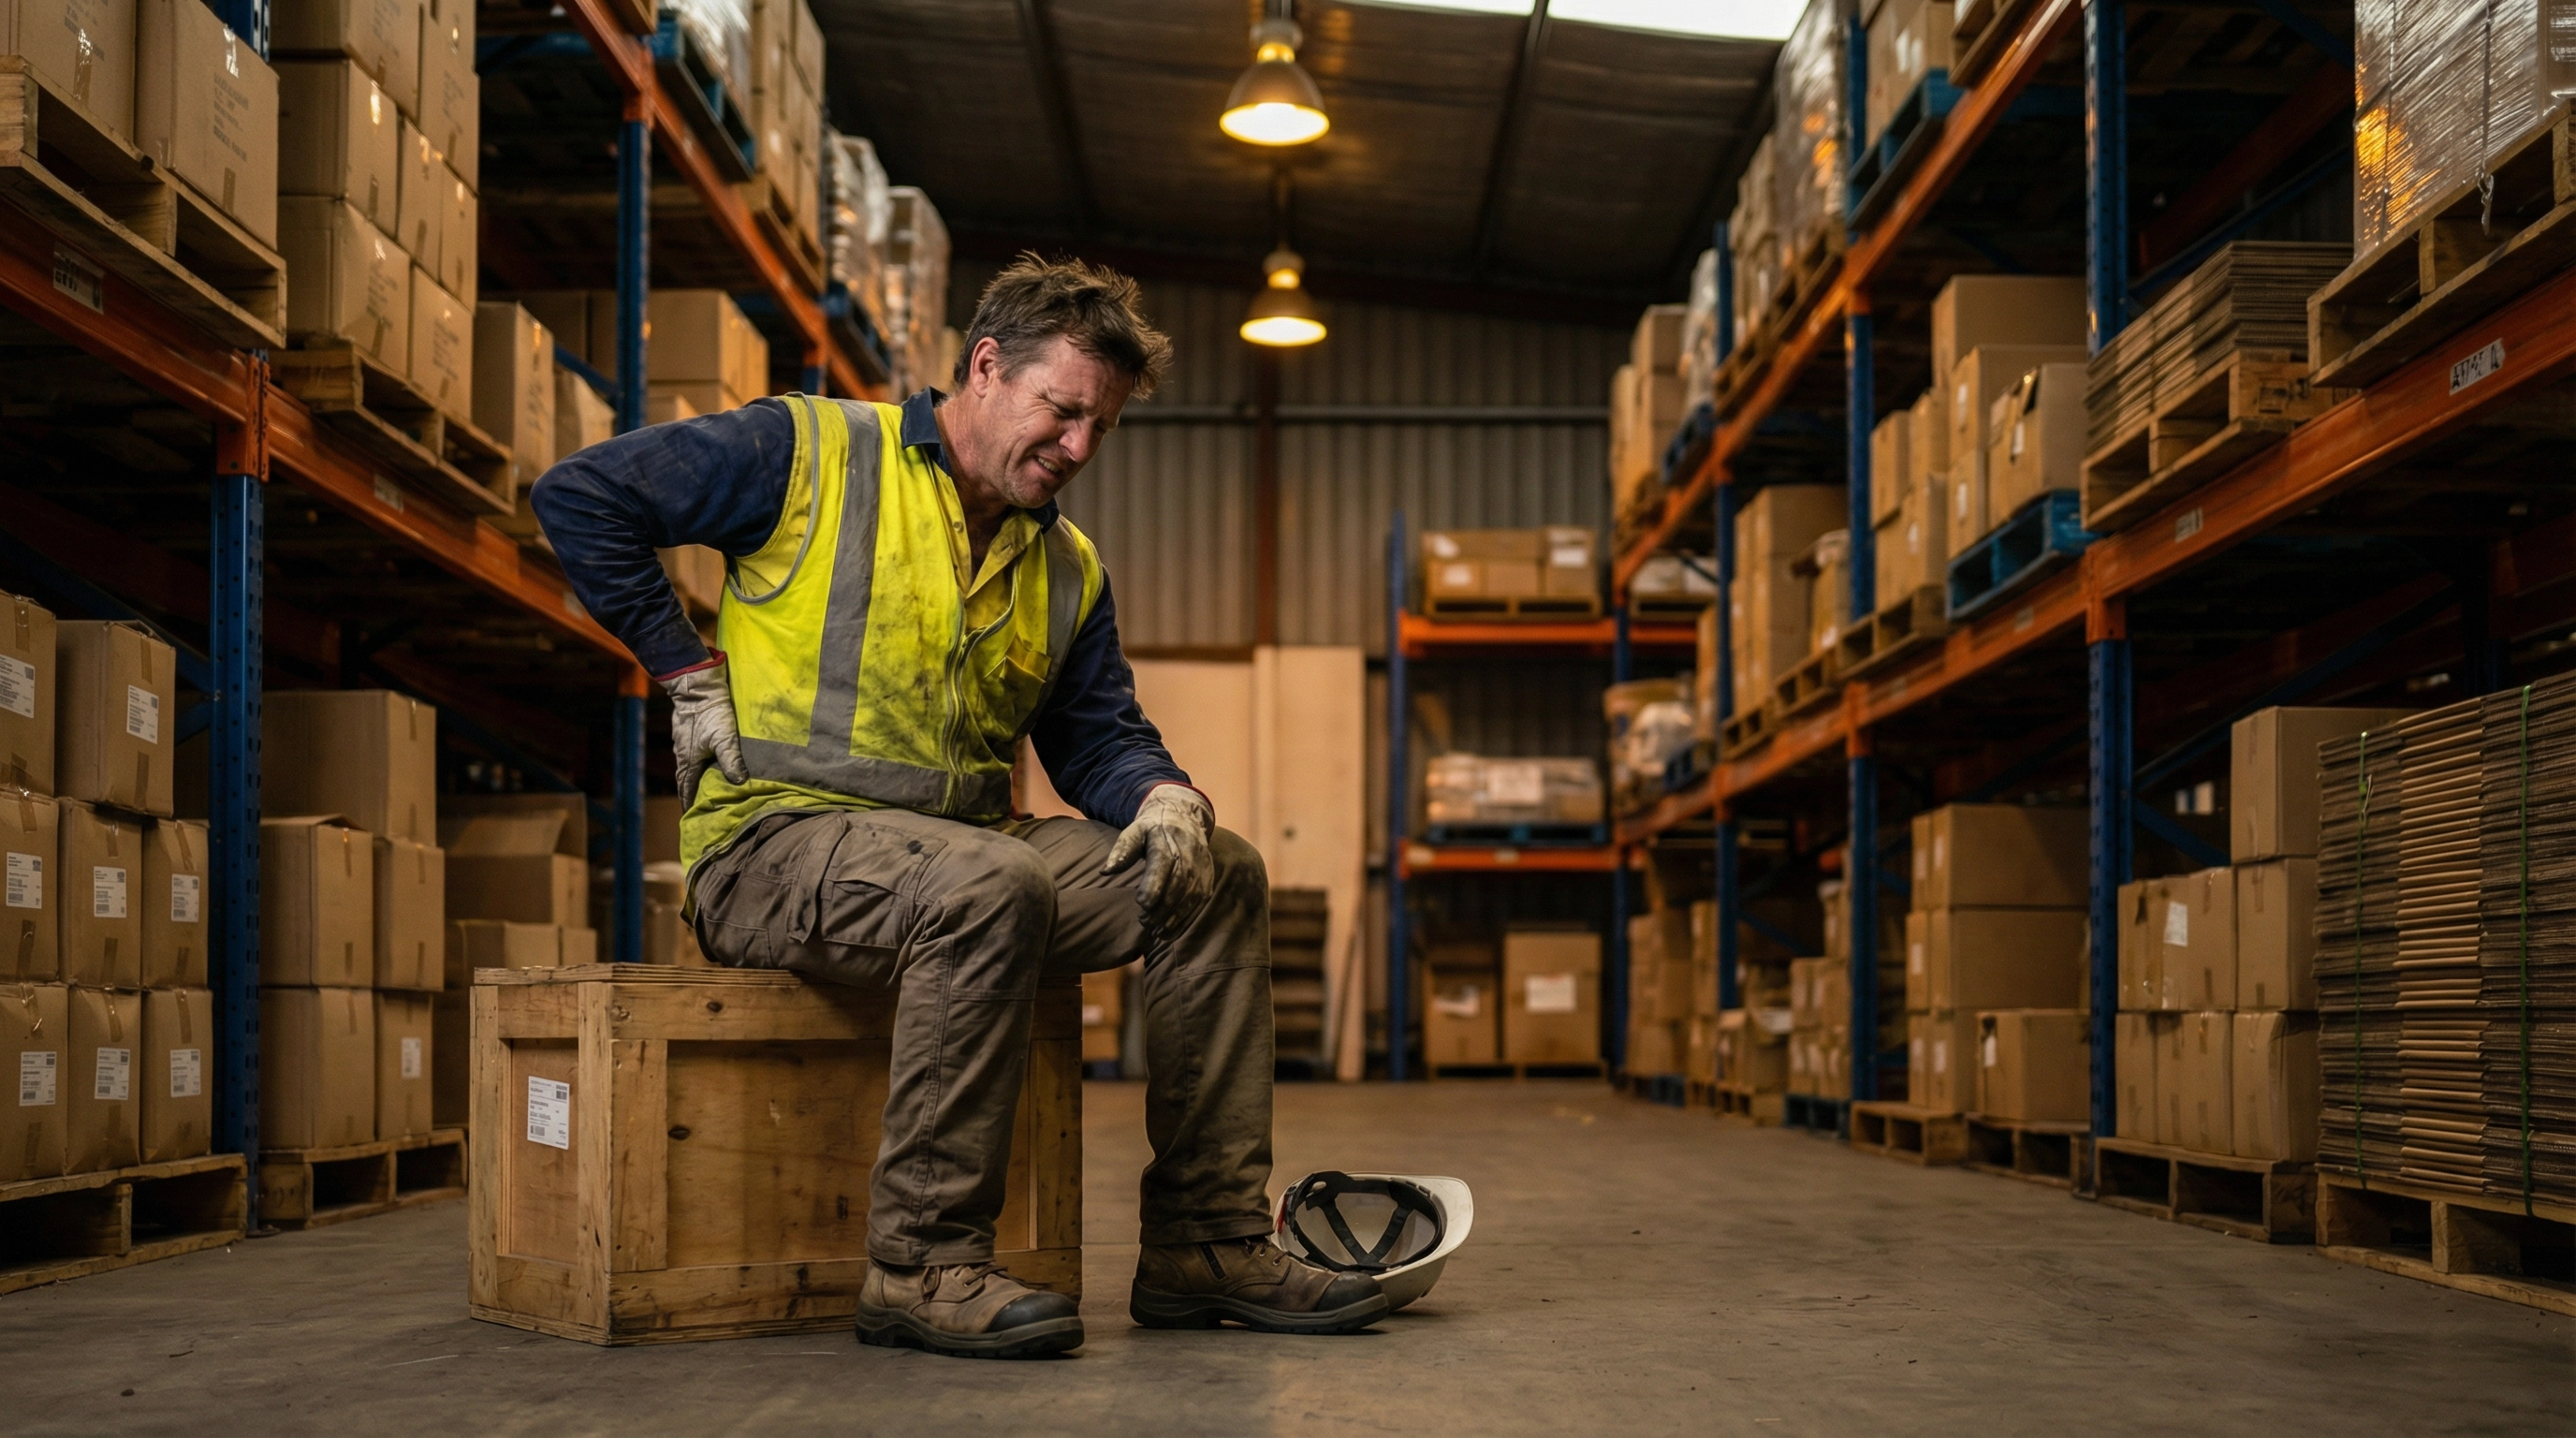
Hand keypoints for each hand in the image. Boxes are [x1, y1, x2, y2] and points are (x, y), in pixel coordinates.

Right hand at [660, 652, 746, 803]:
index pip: (687, 789)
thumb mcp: (724, 737)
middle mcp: (683, 754)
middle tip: (701, 808)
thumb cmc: (710, 712)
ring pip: (689, 767)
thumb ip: (731, 760)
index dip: (690, 803)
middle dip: (692, 795)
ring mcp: (684, 743)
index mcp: (688, 760)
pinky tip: (709, 764)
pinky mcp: (689, 732)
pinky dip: (699, 765)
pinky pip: (692, 755)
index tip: (693, 817)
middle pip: (686, 780)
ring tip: (706, 789)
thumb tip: (739, 783)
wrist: (697, 684)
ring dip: (696, 780)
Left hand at [1103, 784, 1213, 932]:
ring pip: (1191, 897)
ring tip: (1157, 931)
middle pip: (1178, 885)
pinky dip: (1185, 920)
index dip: (1153, 886)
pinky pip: (1199, 903)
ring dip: (1174, 918)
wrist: (1184, 818)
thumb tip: (1106, 871)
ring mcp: (1201, 867)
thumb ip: (1122, 851)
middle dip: (1162, 908)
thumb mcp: (1134, 831)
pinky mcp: (1207, 879)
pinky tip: (1171, 931)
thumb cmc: (1152, 829)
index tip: (1140, 903)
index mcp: (1167, 840)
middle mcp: (1189, 853)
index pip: (1163, 865)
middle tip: (1144, 922)